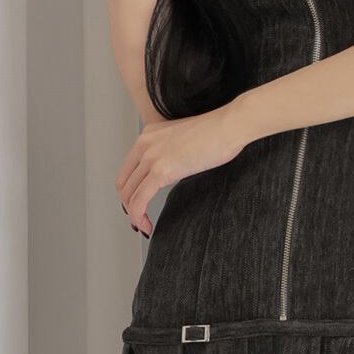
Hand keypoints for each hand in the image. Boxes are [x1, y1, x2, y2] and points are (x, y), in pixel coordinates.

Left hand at [118, 104, 250, 235]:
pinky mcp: (161, 171)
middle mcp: (144, 144)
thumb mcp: (184, 141)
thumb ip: (172, 153)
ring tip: (144, 226)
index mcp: (149, 135)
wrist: (229, 127)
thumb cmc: (218, 133)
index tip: (137, 205)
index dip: (129, 192)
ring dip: (134, 216)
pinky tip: (147, 226)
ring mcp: (151, 157)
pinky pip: (140, 200)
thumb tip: (173, 171)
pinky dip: (138, 217)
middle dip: (129, 206)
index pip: (127, 170)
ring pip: (129, 195)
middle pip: (124, 184)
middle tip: (139, 220)